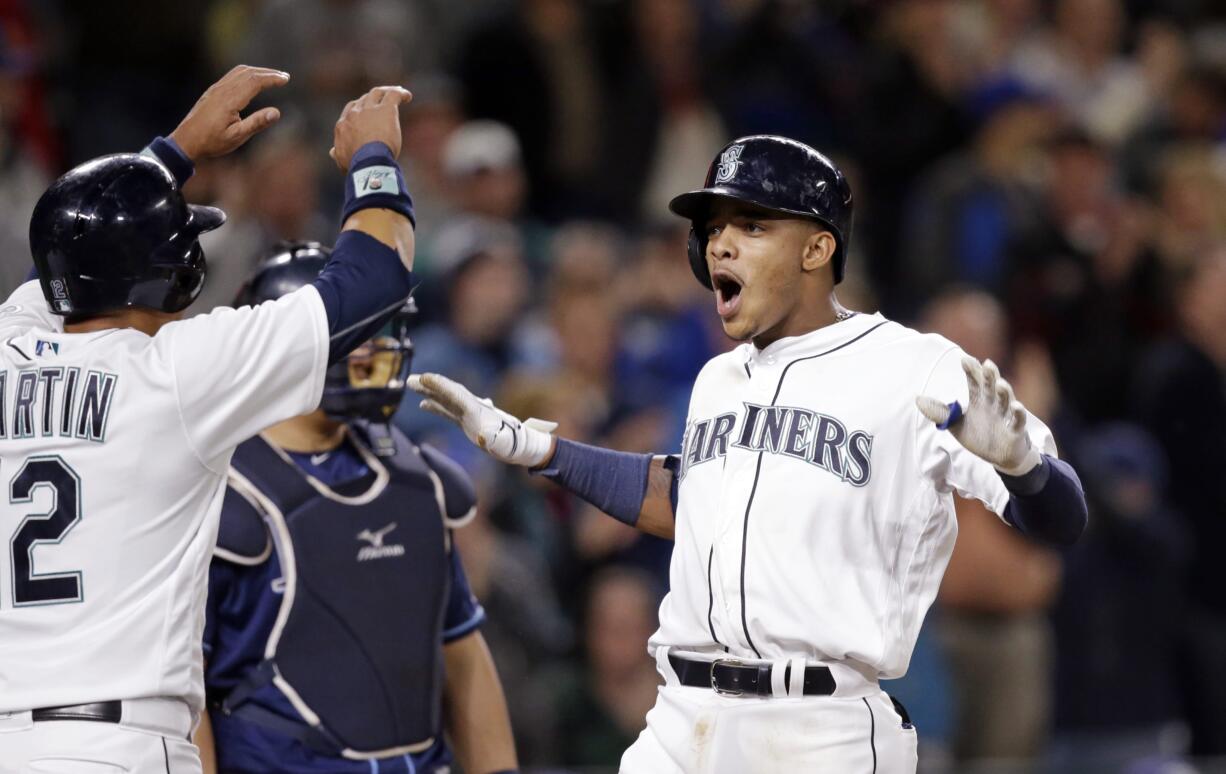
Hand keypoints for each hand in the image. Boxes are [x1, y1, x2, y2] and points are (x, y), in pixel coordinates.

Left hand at [169, 65, 289, 160]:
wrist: (185, 141)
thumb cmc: (212, 142)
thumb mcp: (237, 137)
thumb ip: (257, 123)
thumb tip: (277, 112)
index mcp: (230, 100)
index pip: (254, 82)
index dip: (272, 79)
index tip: (285, 80)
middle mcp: (222, 90)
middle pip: (248, 73)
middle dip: (268, 72)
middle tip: (284, 77)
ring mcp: (216, 89)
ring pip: (239, 72)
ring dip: (257, 71)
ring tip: (271, 76)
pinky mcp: (212, 91)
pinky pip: (232, 75)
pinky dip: (246, 73)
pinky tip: (251, 80)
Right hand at [330, 86, 412, 170]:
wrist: (368, 162)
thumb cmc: (357, 165)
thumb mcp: (342, 160)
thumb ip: (338, 153)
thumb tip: (332, 151)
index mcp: (343, 125)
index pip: (351, 110)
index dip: (360, 109)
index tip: (368, 112)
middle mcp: (354, 114)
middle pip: (364, 99)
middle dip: (373, 99)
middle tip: (383, 100)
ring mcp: (369, 110)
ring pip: (377, 93)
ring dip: (386, 92)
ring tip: (397, 94)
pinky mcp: (386, 109)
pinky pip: (394, 94)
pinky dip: (401, 93)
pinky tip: (407, 96)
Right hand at [408, 373, 556, 466]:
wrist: (517, 444)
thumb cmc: (509, 443)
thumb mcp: (501, 442)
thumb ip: (491, 439)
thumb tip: (483, 438)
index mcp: (477, 410)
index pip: (456, 394)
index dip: (440, 386)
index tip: (425, 378)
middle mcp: (471, 407)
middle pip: (448, 392)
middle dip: (430, 385)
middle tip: (411, 380)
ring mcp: (468, 412)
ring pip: (445, 398)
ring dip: (429, 392)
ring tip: (412, 385)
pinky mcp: (466, 420)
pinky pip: (447, 410)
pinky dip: (435, 406)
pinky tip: (423, 404)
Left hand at [916, 356, 1040, 475]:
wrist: (1000, 457)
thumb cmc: (979, 436)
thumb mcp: (956, 425)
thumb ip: (940, 412)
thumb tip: (917, 399)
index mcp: (979, 399)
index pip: (975, 382)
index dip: (971, 371)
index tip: (964, 359)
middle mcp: (993, 404)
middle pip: (991, 387)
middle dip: (989, 375)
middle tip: (987, 363)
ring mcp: (1005, 415)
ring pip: (1005, 400)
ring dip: (1004, 391)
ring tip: (1000, 383)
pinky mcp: (1015, 430)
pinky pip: (1018, 420)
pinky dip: (1018, 413)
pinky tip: (1016, 405)